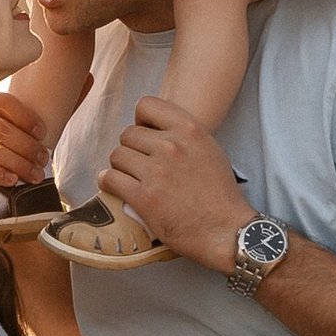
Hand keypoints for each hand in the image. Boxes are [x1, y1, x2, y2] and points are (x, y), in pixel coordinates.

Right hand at [0, 88, 48, 202]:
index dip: (23, 117)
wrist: (9, 159)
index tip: (42, 132)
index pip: (1, 102)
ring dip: (17, 163)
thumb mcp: (27, 123)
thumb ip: (37, 116)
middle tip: (43, 157)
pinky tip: (13, 179)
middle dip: (25, 145)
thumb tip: (60, 108)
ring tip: (36, 174)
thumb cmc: (21, 139)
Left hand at [101, 99, 249, 271]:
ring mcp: (157, 171)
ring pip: (117, 155)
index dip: (140, 121)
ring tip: (130, 178)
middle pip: (127, 134)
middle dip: (130, 149)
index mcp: (189, 129)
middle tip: (138, 165)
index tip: (145, 137)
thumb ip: (184, 135)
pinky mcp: (145, 197)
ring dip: (119, 167)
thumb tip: (156, 130)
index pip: (146, 105)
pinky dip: (108, 183)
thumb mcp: (210, 150)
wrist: (226, 231)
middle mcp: (172, 146)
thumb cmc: (220, 194)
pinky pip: (110, 179)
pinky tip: (117, 188)